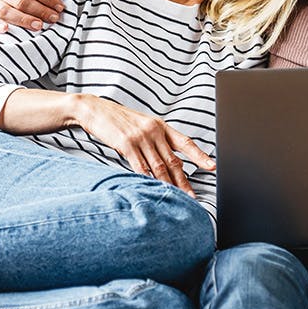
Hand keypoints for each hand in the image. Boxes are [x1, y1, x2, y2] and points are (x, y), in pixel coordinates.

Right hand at [75, 94, 215, 197]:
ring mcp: (140, 137)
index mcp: (161, 126)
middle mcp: (154, 131)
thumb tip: (169, 163)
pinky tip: (153, 189)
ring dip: (169, 185)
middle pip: (173, 160)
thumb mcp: (142, 125)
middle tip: (192, 197)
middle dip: (184, 181)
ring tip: (176, 199)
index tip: (212, 167)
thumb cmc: (119, 120)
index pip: (185, 142)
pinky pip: (140, 167)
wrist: (95, 110)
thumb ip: (156, 141)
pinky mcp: (126, 144)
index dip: (200, 156)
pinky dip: (148, 180)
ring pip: (159, 166)